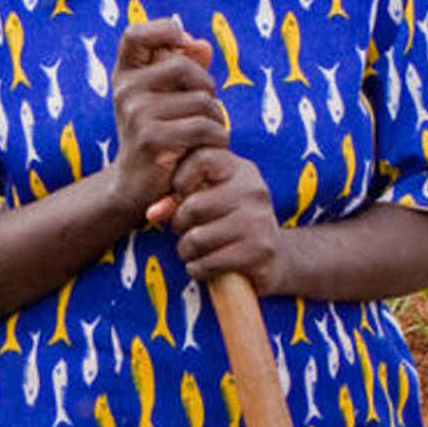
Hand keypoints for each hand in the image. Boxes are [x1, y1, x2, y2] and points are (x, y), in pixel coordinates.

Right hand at [105, 18, 225, 219]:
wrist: (136, 186)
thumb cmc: (159, 134)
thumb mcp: (167, 97)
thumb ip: (185, 67)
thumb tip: (202, 45)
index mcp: (125, 75)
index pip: (134, 34)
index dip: (162, 29)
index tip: (183, 44)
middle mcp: (125, 91)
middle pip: (183, 66)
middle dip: (207, 86)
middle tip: (209, 109)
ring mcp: (136, 114)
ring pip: (201, 100)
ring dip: (217, 118)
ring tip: (209, 133)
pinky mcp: (152, 140)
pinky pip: (204, 127)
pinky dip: (218, 138)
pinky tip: (211, 147)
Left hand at [166, 148, 284, 290]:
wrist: (275, 259)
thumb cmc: (230, 225)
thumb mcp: (208, 202)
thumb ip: (178, 198)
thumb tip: (152, 213)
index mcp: (241, 170)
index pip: (202, 157)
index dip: (180, 178)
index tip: (180, 195)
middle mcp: (254, 190)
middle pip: (193, 206)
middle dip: (179, 225)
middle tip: (185, 232)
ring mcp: (259, 220)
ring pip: (197, 238)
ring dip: (186, 251)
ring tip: (193, 252)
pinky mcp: (260, 251)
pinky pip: (210, 262)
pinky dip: (198, 269)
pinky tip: (203, 267)